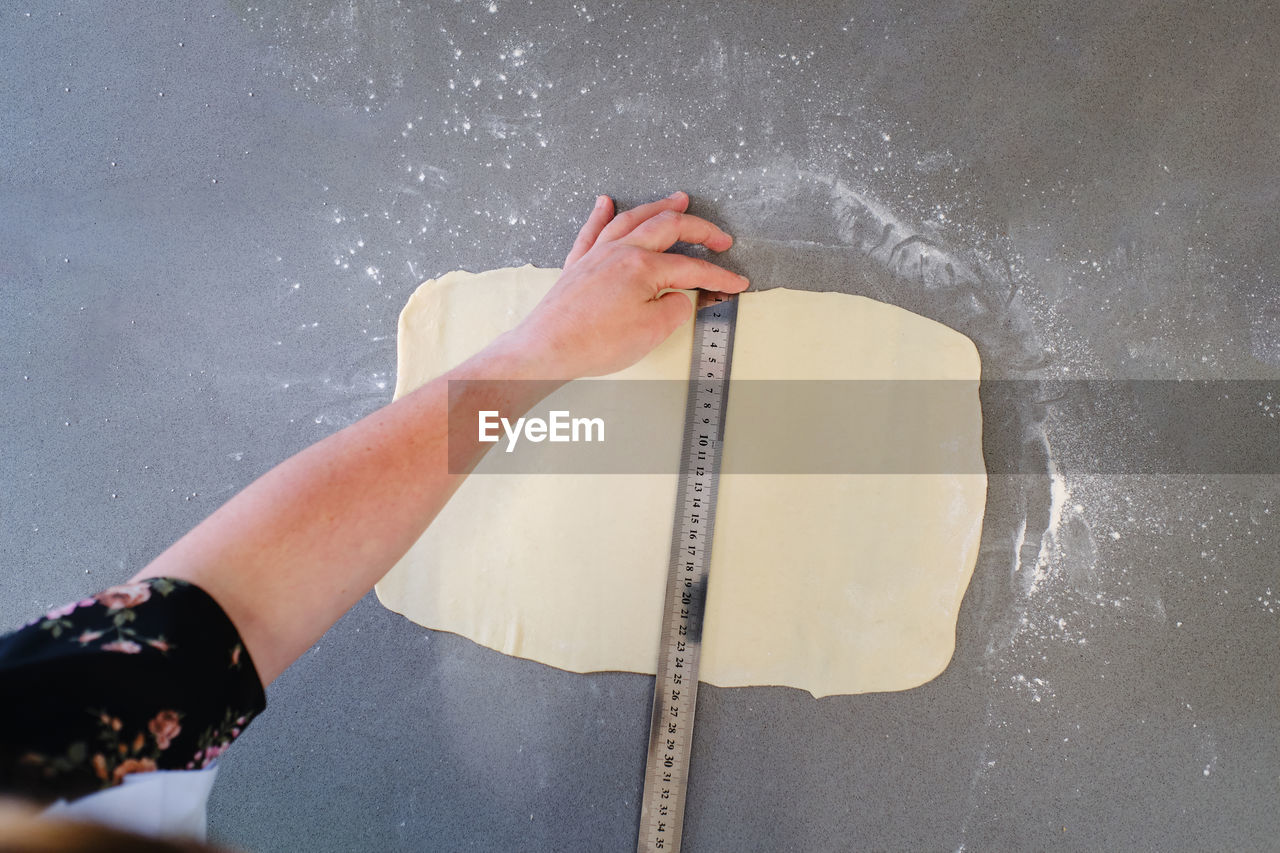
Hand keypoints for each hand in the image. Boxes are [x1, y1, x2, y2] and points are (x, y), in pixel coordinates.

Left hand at [503, 191, 746, 378]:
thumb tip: (678, 298)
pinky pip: (591, 230)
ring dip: (658, 207)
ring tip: (677, 200)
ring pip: (632, 219)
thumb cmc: (594, 343)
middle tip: (719, 236)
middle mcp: (620, 252)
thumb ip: (675, 309)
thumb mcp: (651, 332)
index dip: (719, 275)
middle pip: (667, 227)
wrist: (547, 349)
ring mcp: (597, 255)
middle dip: (699, 228)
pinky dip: (599, 213)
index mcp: (642, 267)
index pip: (692, 267)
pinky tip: (604, 201)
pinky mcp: (577, 266)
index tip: (737, 282)